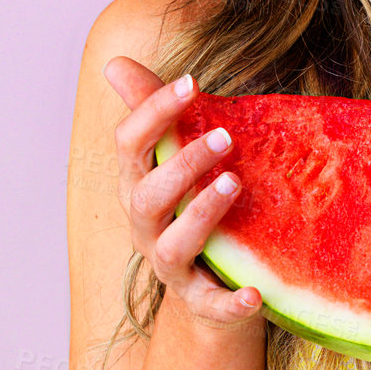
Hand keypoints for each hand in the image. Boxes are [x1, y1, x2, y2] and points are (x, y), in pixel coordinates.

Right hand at [103, 56, 264, 330]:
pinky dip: (230, 301)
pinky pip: (212, 305)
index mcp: (139, 186)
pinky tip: (255, 292)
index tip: (192, 81)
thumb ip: (156, 115)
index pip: (130, 145)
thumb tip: (115, 64)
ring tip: (234, 185)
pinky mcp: (201, 302)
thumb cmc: (196, 208)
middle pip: (148, 196)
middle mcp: (146, 227)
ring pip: (172, 246)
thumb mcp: (179, 161)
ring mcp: (171, 267)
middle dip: (182, 164)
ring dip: (200, 216)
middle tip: (225, 136)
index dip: (154, 111)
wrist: (211, 289)